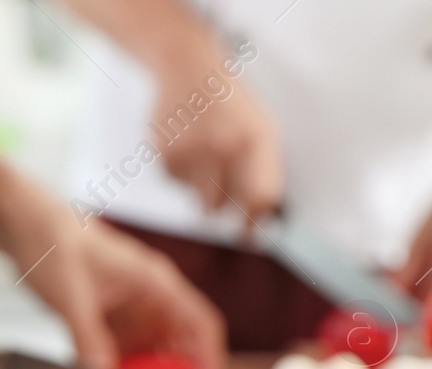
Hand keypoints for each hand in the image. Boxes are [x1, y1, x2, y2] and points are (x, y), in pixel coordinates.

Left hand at [8, 185, 225, 368]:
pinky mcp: (107, 323)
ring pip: (151, 353)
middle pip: (180, 344)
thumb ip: (86, 333)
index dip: (209, 357)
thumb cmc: (55, 242)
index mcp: (156, 283)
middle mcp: (149, 300)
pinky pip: (122, 354)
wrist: (27, 229)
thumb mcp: (71, 291)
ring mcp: (129, 313)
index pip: (200, 323)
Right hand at [149, 53, 282, 223]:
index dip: (253, 221)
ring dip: (202, 190)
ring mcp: (190, 153)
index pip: (258, 197)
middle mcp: (221, 148)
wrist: (187, 70)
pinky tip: (186, 146)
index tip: (249, 235)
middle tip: (222, 199)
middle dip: (222, 208)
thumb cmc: (230, 104)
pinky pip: (176, 185)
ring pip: (197, 199)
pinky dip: (182, 174)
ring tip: (204, 157)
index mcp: (254, 140)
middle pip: (220, 207)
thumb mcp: (260, 128)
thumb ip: (266, 170)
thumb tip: (264, 216)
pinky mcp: (165, 156)